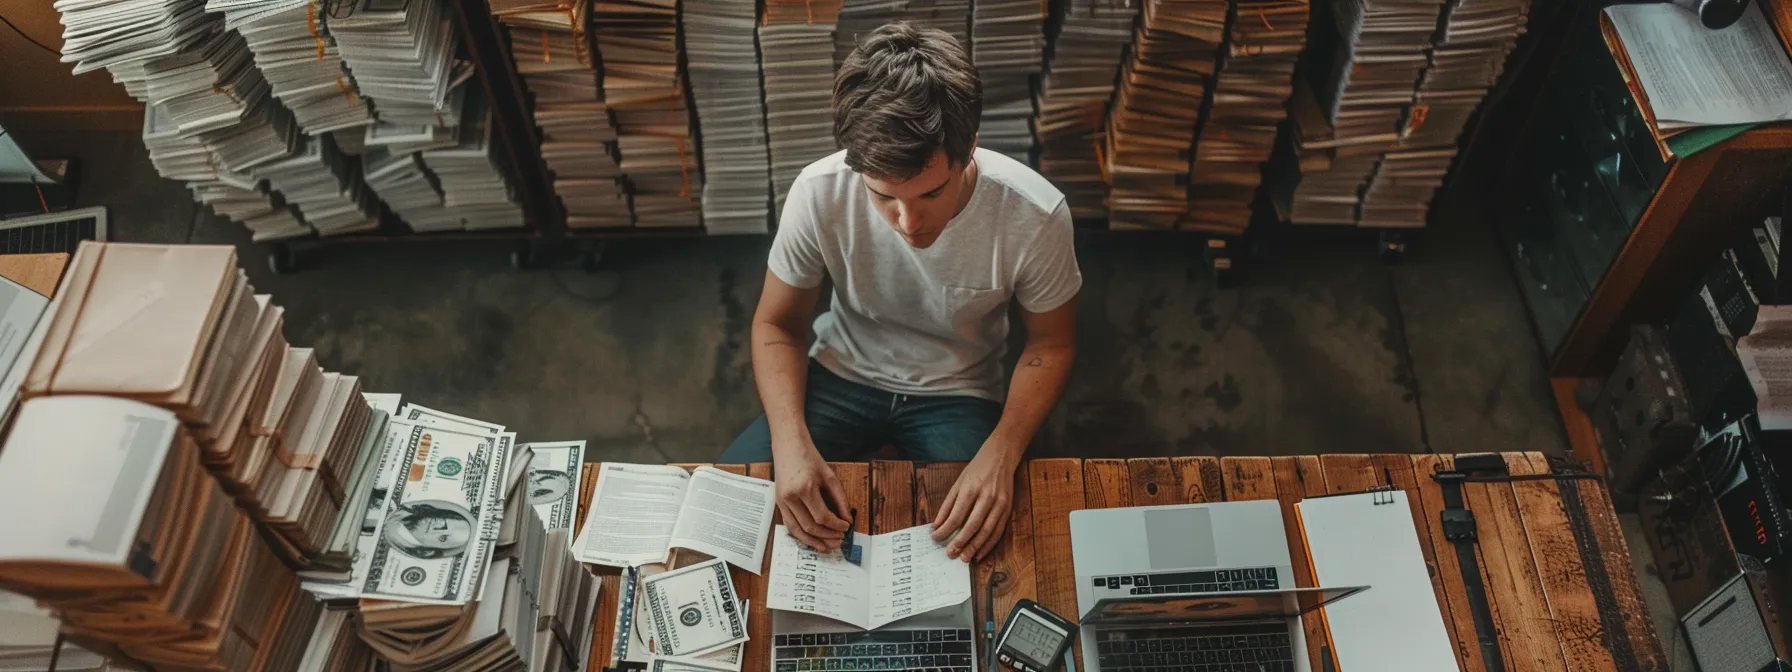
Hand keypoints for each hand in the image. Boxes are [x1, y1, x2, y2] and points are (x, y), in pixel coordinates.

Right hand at [771, 435, 850, 551]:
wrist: (788, 446)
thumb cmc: (810, 458)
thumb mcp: (829, 476)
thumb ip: (840, 499)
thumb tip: (847, 519)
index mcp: (805, 488)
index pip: (822, 517)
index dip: (836, 526)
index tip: (846, 527)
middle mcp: (791, 497)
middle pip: (810, 526)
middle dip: (827, 536)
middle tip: (840, 540)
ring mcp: (782, 502)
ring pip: (798, 531)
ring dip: (813, 541)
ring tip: (827, 547)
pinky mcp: (778, 504)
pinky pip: (790, 525)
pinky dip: (801, 535)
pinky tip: (813, 540)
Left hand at [930, 444, 1019, 561]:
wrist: (1000, 457)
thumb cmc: (976, 470)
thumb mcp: (958, 483)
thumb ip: (947, 506)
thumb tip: (937, 525)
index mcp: (970, 489)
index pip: (956, 516)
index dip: (945, 530)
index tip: (936, 538)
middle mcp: (986, 497)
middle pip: (972, 526)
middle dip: (960, 543)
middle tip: (950, 554)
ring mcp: (999, 503)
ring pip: (987, 531)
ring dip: (975, 547)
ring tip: (964, 557)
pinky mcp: (1008, 508)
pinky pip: (998, 531)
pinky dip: (989, 544)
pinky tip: (980, 553)